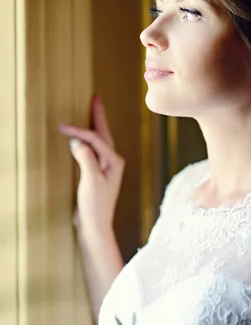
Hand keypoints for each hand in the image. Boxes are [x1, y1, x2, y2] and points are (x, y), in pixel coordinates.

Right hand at [59, 95, 124, 237]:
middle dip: (99, 115)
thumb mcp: (91, 180)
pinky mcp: (99, 173)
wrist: (96, 226)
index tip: (62, 128)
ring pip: (101, 140)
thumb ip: (86, 158)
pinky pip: (95, 149)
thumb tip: (77, 141)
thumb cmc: (95, 205)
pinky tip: (85, 138)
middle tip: (96, 98)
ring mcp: (107, 167)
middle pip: (104, 133)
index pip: (95, 139)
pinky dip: (89, 139)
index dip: (79, 132)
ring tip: (94, 110)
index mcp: (114, 161)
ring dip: (96, 125)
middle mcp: (113, 161)